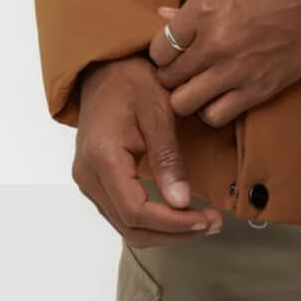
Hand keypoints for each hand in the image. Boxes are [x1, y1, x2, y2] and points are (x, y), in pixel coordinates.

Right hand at [71, 56, 223, 246]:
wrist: (104, 68)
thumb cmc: (131, 80)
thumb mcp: (158, 109)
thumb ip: (168, 157)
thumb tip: (181, 202)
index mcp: (102, 156)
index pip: (135, 210)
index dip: (173, 224)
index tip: (206, 220)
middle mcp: (88, 175)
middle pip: (130, 226)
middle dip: (173, 232)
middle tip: (212, 224)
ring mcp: (88, 180)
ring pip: (126, 225)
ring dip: (164, 231)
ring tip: (202, 222)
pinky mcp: (95, 180)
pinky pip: (122, 213)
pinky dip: (152, 220)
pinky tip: (178, 213)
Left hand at [148, 0, 300, 125]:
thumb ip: (194, 2)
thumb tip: (163, 14)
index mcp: (204, 8)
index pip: (159, 47)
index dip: (160, 51)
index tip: (170, 50)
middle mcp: (214, 42)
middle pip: (167, 77)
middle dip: (170, 74)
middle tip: (182, 68)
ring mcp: (235, 69)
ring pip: (183, 103)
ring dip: (186, 96)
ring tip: (197, 84)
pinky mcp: (257, 90)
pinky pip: (216, 116)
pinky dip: (211, 110)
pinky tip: (218, 95)